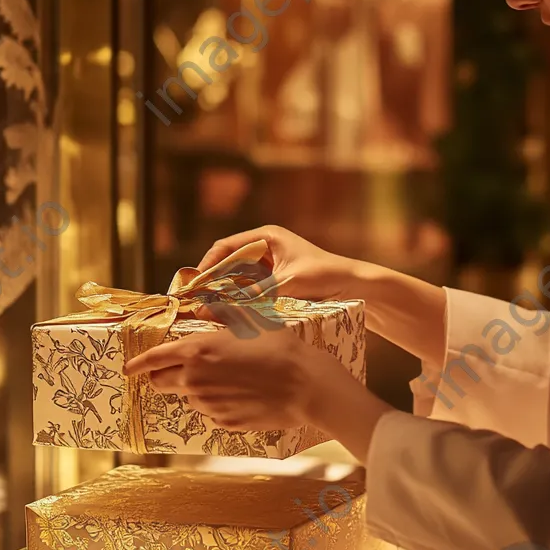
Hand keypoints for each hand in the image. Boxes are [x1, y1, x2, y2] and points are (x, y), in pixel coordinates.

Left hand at [123, 327, 393, 461]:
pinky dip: (216, 402)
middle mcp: (195, 380)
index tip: (128, 367)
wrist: (306, 386)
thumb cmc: (280, 347)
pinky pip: (209, 412)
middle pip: (160, 382)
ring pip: (187, 397)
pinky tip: (239, 393)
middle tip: (175, 368)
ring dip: (194, 388)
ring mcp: (208, 405)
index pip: (153, 359)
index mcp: (197, 351)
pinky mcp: (223, 423)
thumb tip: (204, 306)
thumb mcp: (250, 320)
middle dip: (162, 375)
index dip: (138, 363)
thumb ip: (220, 314)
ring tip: (225, 377)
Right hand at [197, 225, 356, 302]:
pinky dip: (240, 299)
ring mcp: (271, 262)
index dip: (207, 266)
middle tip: (195, 302)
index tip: (193, 286)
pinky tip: (230, 313)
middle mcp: (266, 245)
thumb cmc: (324, 276)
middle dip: (213, 282)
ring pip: (238, 277)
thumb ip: (249, 299)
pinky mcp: (276, 278)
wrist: (356, 285)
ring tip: (208, 310)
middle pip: (229, 262)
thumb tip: (213, 311)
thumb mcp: (284, 286)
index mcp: (267, 236)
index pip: (226, 247)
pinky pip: (251, 287)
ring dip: (225, 293)